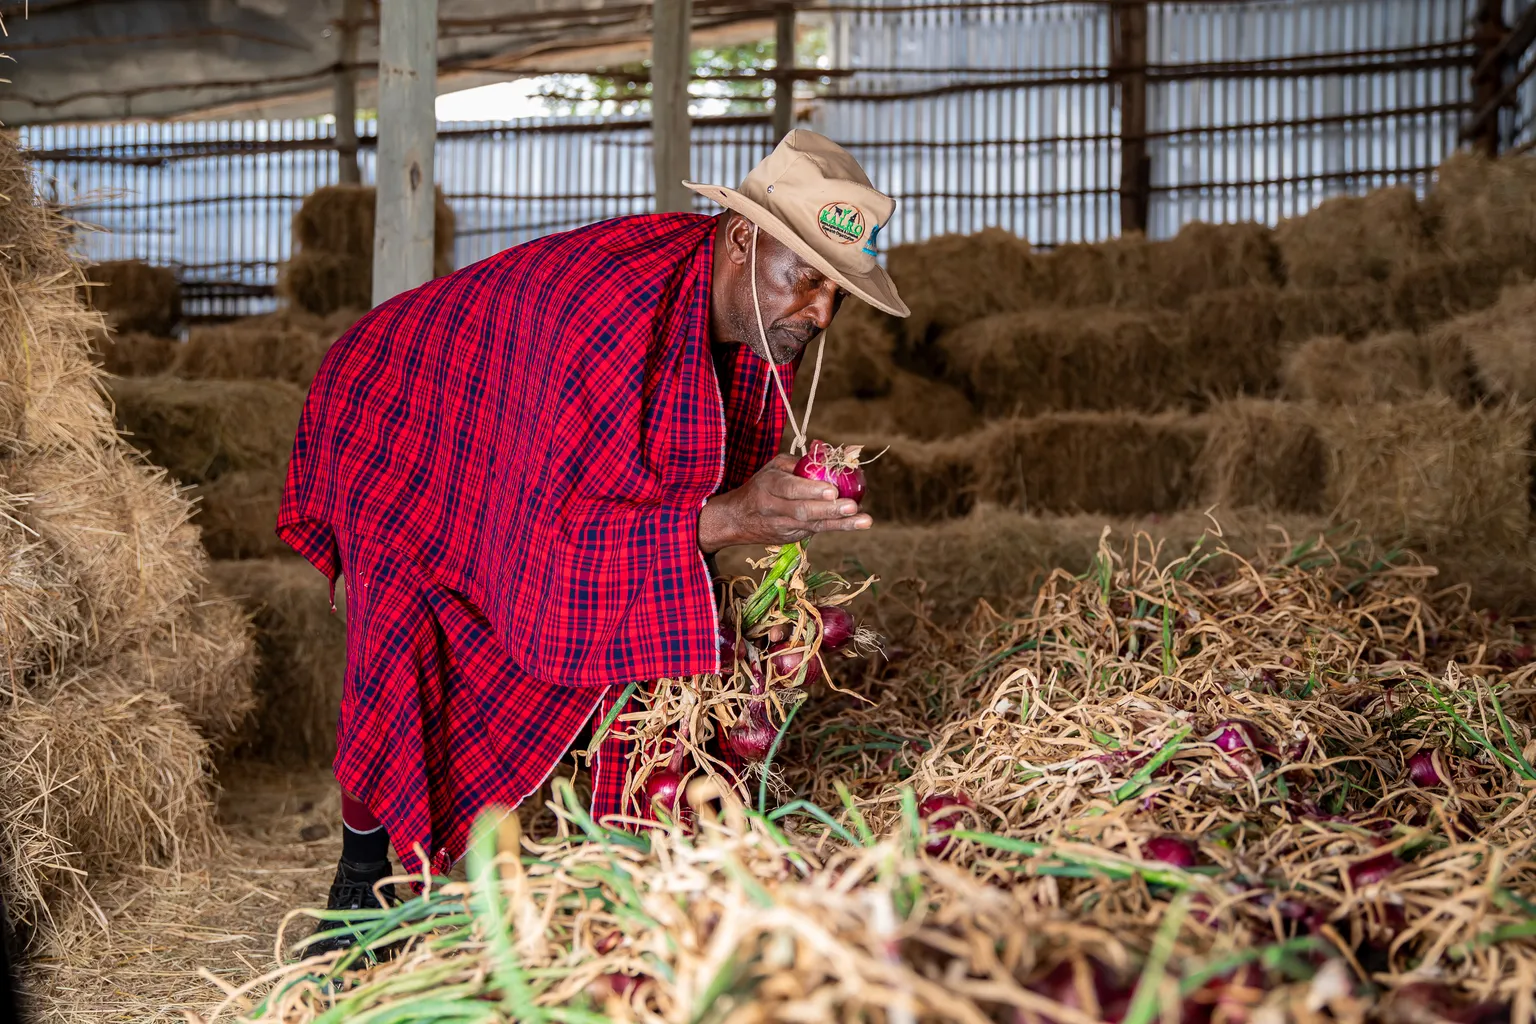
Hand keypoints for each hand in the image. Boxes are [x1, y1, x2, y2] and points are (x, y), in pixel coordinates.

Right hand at [697, 454, 871, 552]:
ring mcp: (782, 527)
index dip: (811, 491)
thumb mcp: (772, 467)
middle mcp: (774, 508)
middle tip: (852, 506)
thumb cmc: (760, 486)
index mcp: (768, 486)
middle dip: (830, 510)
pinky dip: (836, 527)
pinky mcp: (790, 538)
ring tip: (865, 520)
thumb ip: (797, 463)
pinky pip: (815, 531)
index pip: (790, 489)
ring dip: (841, 524)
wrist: (736, 520)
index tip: (832, 490)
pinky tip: (855, 523)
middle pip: (803, 511)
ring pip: (813, 525)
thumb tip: (829, 456)